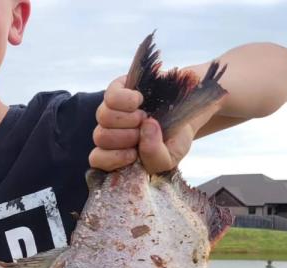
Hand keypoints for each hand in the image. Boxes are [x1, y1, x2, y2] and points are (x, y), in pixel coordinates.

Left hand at [90, 75, 219, 173]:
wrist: (188, 108)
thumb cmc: (176, 137)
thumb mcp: (172, 155)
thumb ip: (157, 158)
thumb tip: (146, 128)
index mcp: (118, 154)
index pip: (98, 160)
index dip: (113, 158)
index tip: (133, 154)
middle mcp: (110, 132)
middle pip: (101, 137)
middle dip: (127, 137)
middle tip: (145, 131)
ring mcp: (111, 110)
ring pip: (104, 117)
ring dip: (129, 119)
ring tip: (145, 117)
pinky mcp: (116, 88)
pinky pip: (111, 97)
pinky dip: (127, 100)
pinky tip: (140, 100)